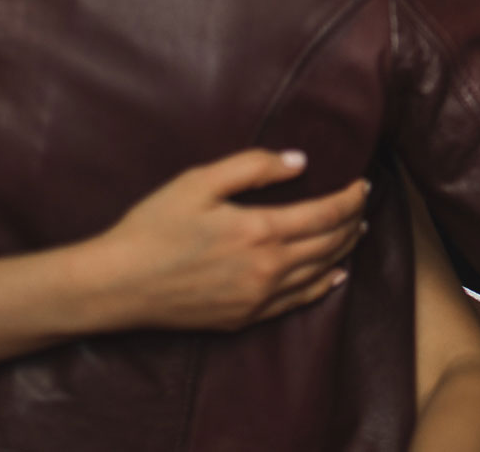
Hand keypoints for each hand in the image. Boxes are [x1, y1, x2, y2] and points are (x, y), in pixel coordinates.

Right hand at [78, 149, 368, 332]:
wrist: (116, 286)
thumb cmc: (153, 228)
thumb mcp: (199, 182)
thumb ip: (253, 166)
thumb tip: (300, 161)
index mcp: (259, 231)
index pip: (326, 214)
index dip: (351, 198)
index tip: (363, 184)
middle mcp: (267, 269)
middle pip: (330, 244)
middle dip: (353, 222)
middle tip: (363, 205)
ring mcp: (257, 299)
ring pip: (319, 273)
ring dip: (344, 250)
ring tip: (356, 232)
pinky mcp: (243, 318)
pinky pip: (297, 302)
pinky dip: (323, 286)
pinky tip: (334, 276)